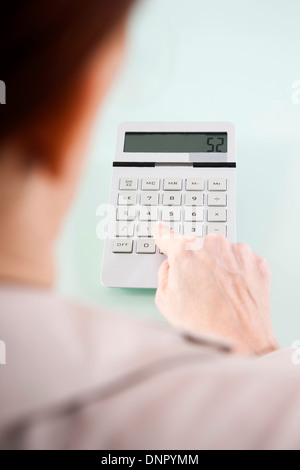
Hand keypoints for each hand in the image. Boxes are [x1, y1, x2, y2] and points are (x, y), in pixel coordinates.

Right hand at [154, 223, 278, 354]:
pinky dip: (238, 274)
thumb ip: (164, 273)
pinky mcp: (258, 262)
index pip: (168, 236)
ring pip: (222, 253)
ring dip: (219, 267)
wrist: (241, 344)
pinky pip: (242, 262)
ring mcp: (238, 252)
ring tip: (219, 296)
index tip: (161, 231)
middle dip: (196, 262)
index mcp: (185, 251)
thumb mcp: (164, 300)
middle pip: (198, 246)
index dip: (162, 235)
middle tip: (198, 288)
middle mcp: (213, 245)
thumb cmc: (204, 326)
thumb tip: (171, 265)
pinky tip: (233, 294)